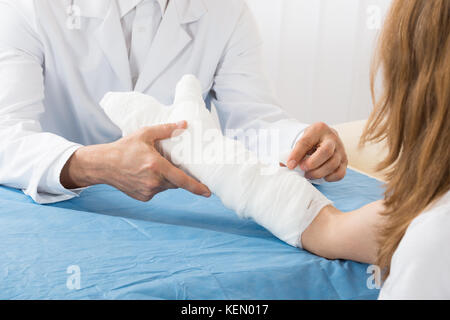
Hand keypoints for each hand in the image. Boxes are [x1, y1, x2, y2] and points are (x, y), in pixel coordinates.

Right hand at [61, 121, 210, 201]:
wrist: (103, 165)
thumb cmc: (124, 148)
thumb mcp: (144, 134)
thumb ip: (166, 129)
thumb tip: (185, 124)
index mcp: (156, 166)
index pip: (182, 180)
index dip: (197, 187)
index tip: (209, 192)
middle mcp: (153, 182)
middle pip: (175, 182)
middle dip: (177, 174)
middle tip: (170, 163)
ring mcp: (148, 191)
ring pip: (166, 186)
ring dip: (166, 178)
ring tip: (153, 166)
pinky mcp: (143, 197)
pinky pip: (157, 190)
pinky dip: (156, 183)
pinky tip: (145, 174)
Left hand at [286, 122, 347, 181]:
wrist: (324, 139)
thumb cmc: (310, 141)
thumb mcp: (301, 140)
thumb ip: (293, 152)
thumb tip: (285, 166)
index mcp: (318, 129)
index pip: (306, 142)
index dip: (296, 154)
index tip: (289, 165)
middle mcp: (332, 138)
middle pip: (326, 152)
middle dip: (312, 163)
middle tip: (302, 168)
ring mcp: (341, 149)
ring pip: (333, 164)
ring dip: (318, 173)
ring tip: (308, 174)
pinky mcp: (345, 161)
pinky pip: (340, 173)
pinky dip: (329, 178)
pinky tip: (321, 176)